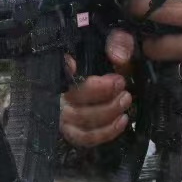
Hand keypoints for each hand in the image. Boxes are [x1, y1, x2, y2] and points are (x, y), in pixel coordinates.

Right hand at [60, 29, 136, 146]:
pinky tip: (123, 120)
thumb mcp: (111, 44)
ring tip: (126, 99)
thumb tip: (119, 57)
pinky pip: (86, 138)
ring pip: (82, 120)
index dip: (74, 74)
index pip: (62, 72)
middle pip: (74, 98)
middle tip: (122, 84)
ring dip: (109, 111)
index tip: (95, 71)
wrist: (105, 80)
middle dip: (103, 93)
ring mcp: (61, 116)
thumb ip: (118, 43)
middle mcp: (55, 94)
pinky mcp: (71, 133)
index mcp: (60, 70)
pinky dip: (106, 132)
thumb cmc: (102, 60)